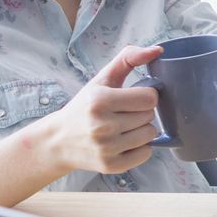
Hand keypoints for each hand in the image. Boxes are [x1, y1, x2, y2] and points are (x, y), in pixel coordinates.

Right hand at [38, 45, 162, 175]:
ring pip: (150, 134)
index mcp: (99, 101)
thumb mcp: (101, 79)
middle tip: (124, 113)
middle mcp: (102, 126)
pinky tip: (123, 142)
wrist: (58, 141)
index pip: (149, 98)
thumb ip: (128, 58)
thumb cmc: (84, 107)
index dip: (145, 95)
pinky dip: (140, 147)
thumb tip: (158, 50)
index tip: (133, 97)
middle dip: (141, 112)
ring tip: (123, 127)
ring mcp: (106, 148)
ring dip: (142, 129)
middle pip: (150, 116)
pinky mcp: (111, 166)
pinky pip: (146, 154)